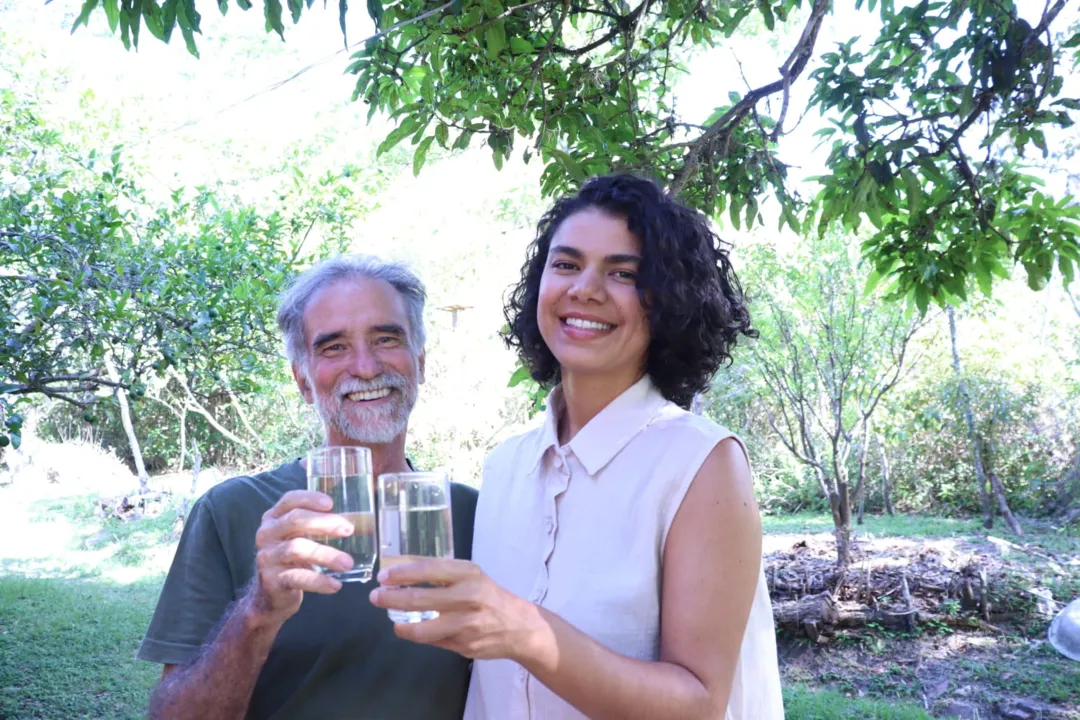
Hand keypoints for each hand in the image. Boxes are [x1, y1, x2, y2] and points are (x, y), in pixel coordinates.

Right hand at [245, 490, 354, 627]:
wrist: (271, 594)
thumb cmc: (293, 558)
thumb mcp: (299, 536)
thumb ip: (317, 524)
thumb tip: (361, 520)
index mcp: (274, 518)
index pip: (289, 500)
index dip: (310, 498)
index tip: (331, 503)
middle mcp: (267, 534)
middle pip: (295, 520)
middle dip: (324, 522)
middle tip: (348, 529)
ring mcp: (267, 557)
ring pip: (296, 549)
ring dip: (326, 555)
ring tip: (348, 563)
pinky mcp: (271, 580)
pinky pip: (298, 577)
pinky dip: (319, 581)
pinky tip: (335, 585)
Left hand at [369, 559, 547, 662]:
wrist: (519, 626)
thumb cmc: (489, 596)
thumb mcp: (471, 577)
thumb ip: (442, 577)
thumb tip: (403, 577)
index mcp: (468, 574)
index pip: (429, 570)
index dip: (402, 573)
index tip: (384, 576)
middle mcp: (468, 597)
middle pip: (421, 599)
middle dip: (392, 598)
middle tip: (376, 597)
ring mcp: (467, 624)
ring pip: (424, 628)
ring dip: (402, 625)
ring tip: (392, 621)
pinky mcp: (464, 645)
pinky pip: (434, 641)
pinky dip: (419, 636)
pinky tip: (411, 631)